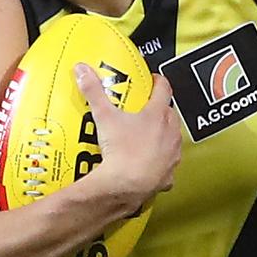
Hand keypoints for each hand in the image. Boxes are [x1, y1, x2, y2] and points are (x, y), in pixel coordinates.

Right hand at [75, 64, 181, 206]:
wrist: (125, 185)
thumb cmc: (120, 151)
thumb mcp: (104, 117)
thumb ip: (93, 91)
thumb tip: (83, 71)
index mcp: (157, 115)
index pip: (164, 90)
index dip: (158, 82)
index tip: (153, 80)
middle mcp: (170, 133)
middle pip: (170, 114)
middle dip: (160, 110)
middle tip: (145, 110)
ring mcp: (172, 154)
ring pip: (173, 138)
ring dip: (164, 135)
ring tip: (147, 136)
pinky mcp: (169, 174)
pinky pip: (168, 164)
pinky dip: (161, 162)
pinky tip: (149, 163)